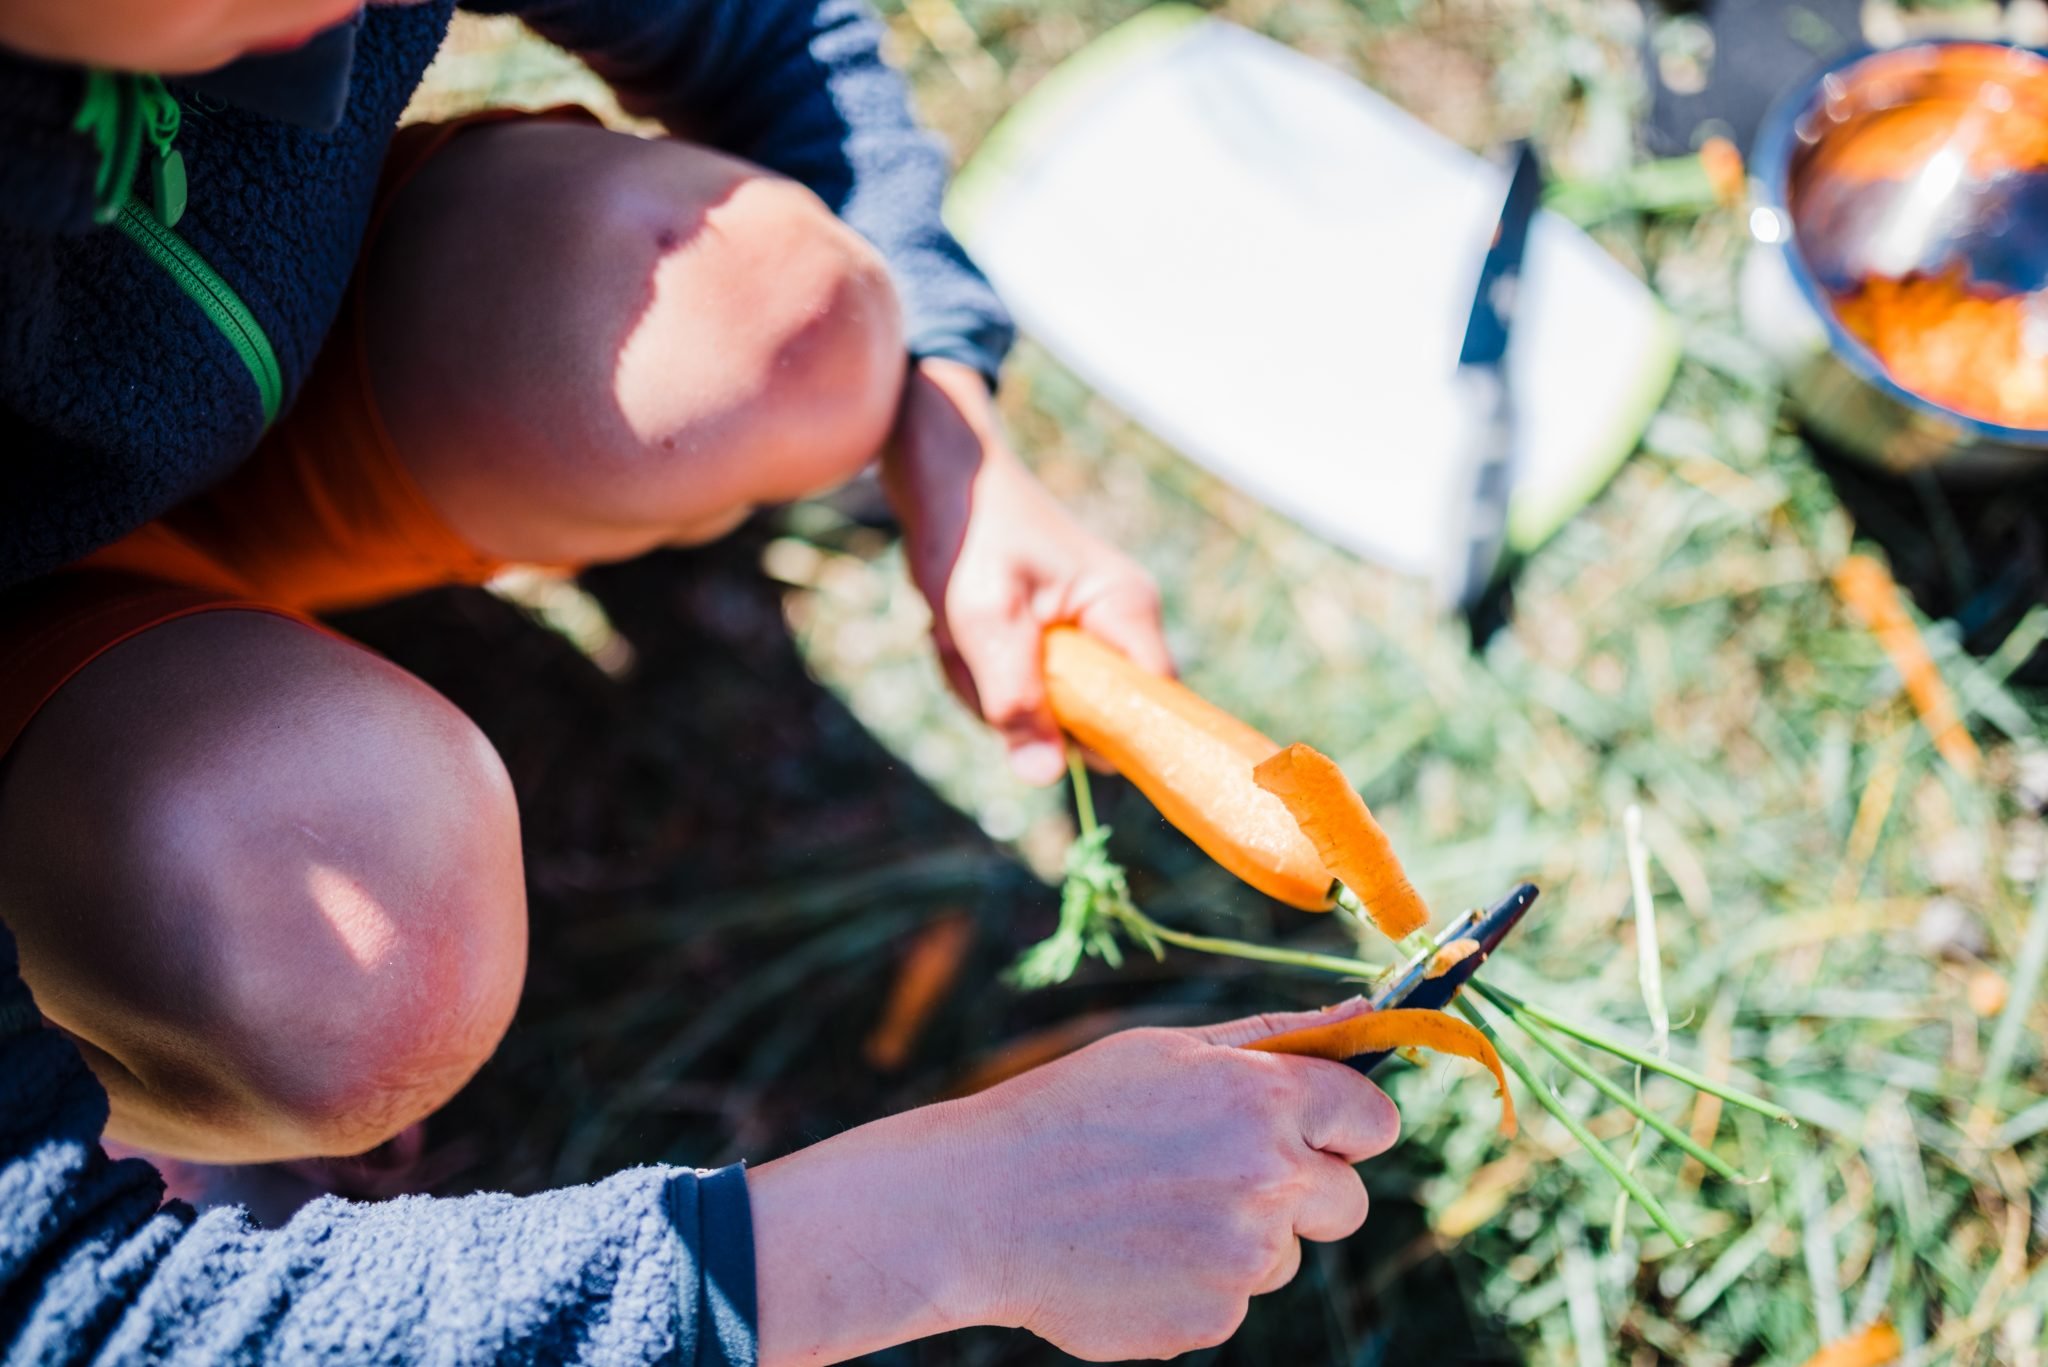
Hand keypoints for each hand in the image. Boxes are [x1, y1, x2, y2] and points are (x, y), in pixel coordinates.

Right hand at [746, 1000, 1397, 1365]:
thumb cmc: (1074, 1111)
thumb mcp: (1167, 1052)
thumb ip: (1272, 1038)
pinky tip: (1133, 1253)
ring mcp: (1244, 1258)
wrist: (980, 1205)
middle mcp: (1269, 1179)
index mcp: (1263, 1099)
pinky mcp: (1213, 1319)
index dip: (1346, 1127)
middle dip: (1301, 1189)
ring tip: (1150, 1211)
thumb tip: (1363, 1014)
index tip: (1317, 1133)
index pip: (1374, 1121)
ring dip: (1239, 1238)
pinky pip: (1233, 1302)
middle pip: (1346, 1202)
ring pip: (1282, 1256)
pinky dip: (1195, 1283)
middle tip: (1217, 1173)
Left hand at [883, 358, 1170, 785]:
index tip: (1051, 744)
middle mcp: (1118, 623)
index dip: (1113, 741)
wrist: (940, 471)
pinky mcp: (1050, 635)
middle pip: (1088, 718)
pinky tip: (957, 632)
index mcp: (1125, 611)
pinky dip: (979, 673)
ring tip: (956, 631)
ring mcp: (1083, 630)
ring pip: (1043, 707)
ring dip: (985, 688)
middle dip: (1020, 706)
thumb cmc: (969, 533)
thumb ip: (1015, 697)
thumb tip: (1044, 778)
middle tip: (972, 656)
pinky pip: (1020, 687)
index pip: (1153, 707)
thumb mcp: (984, 619)